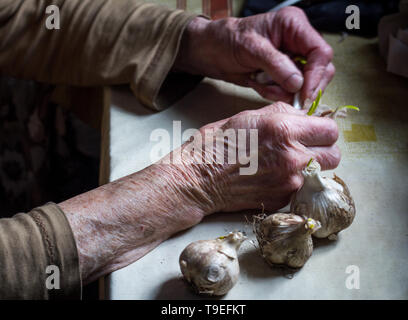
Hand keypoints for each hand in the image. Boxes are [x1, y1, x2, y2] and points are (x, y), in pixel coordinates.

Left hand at [174, 7, 334, 103]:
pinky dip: (274, 93)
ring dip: (282, 91)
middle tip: (278, 92)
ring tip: (260, 83)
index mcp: (294, 26)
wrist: (210, 52)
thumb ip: (276, 65)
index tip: (303, 93)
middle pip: (319, 71)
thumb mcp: (250, 48)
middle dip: (300, 86)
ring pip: (304, 85)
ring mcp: (291, 59)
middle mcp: (297, 42)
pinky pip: (289, 91)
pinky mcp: (282, 74)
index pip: (320, 52)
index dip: (316, 75)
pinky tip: (258, 84)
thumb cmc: (226, 40)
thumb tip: (298, 83)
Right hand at [175, 102, 339, 211]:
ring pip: (321, 173)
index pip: (330, 130)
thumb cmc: (217, 145)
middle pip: (334, 154)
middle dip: (323, 149)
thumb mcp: (248, 117)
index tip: (315, 131)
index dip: (323, 129)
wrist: (199, 179)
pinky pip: (302, 188)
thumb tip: (303, 115)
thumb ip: (282, 114)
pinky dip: (295, 182)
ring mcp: (289, 182)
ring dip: (312, 166)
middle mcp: (292, 157)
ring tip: (289, 162)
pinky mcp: (283, 199)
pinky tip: (274, 176)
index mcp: (283, 130)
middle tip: (306, 147)